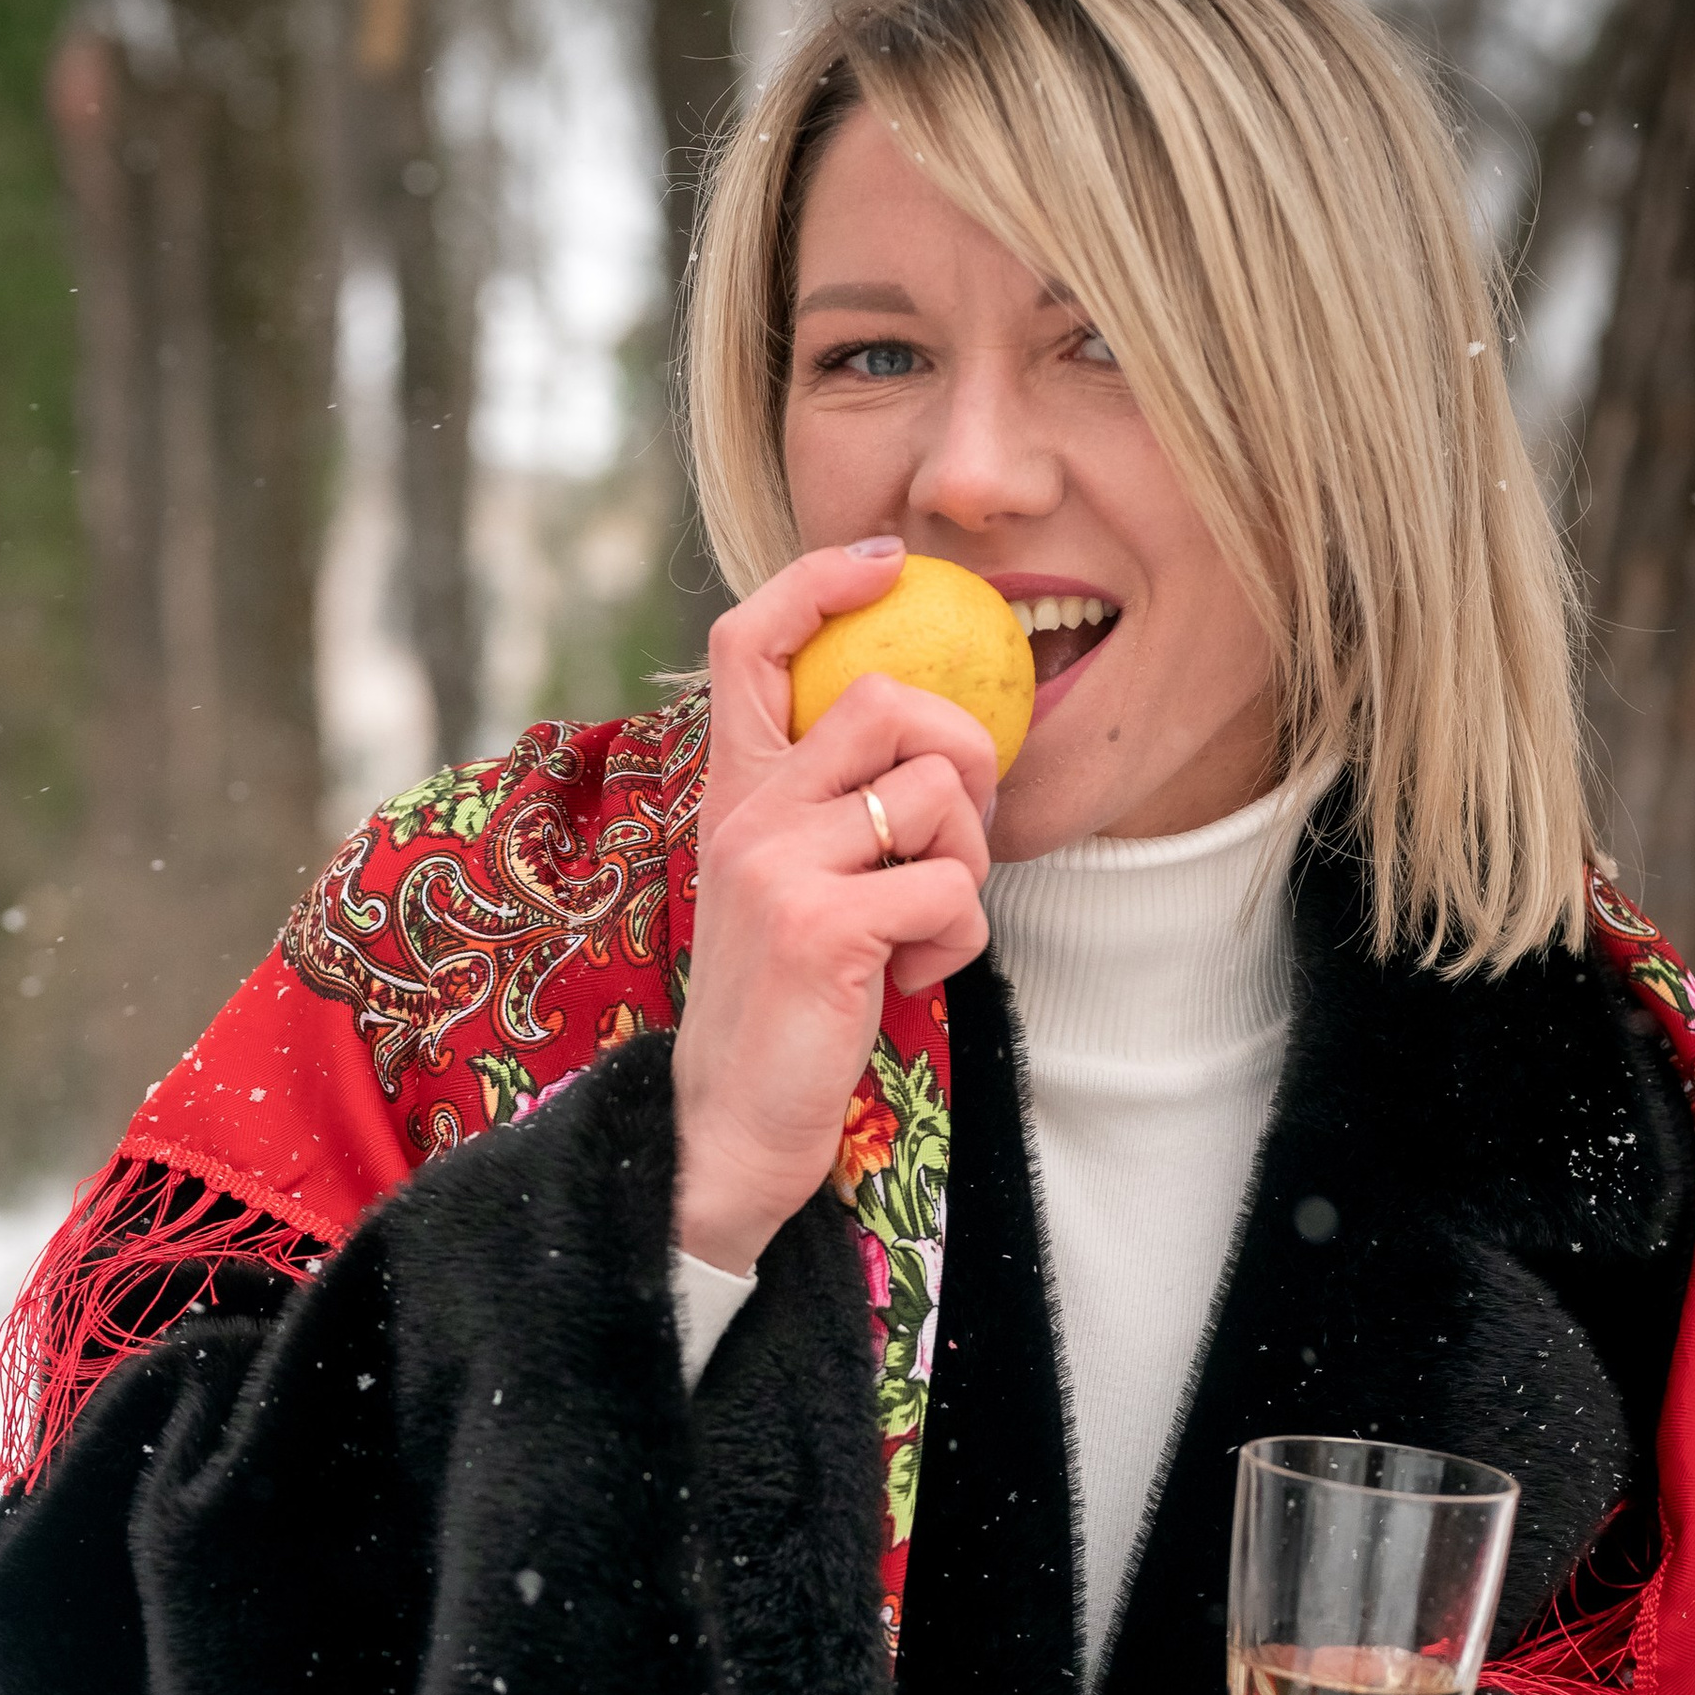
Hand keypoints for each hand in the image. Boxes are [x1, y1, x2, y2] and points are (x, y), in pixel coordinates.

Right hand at [673, 539, 996, 1275]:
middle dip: (960, 752)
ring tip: (920, 928)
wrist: (728, 1127)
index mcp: (732, 795)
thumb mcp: (788, 886)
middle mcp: (745, 815)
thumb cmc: (782, 1008)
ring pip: (934, 795)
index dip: (818, 581)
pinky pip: (951, 889)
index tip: (887, 567)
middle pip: (885, 700)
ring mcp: (779, 867)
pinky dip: (957, 940)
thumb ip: (829, 810)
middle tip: (956, 830)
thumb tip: (932, 743)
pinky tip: (910, 980)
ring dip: (966, 865)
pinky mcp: (824, 928)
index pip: (748, 641)